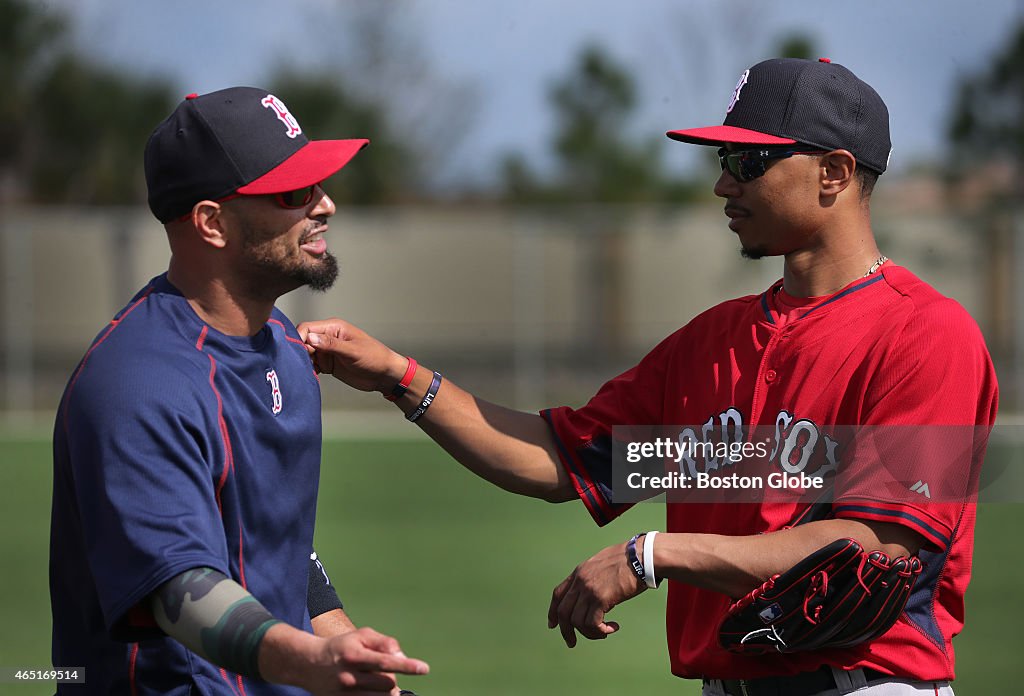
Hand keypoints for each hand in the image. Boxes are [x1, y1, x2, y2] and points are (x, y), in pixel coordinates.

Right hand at [261, 625, 428, 694]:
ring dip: (386, 691)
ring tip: (377, 681)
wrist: (309, 664)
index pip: (385, 662)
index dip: (407, 666)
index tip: (424, 669)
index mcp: (354, 656)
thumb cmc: (342, 646)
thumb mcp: (362, 636)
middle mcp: (349, 677)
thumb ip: (384, 643)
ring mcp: (345, 694)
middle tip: (383, 672)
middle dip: (392, 678)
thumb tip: (401, 657)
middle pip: (387, 683)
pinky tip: (372, 690)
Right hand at [297, 318, 407, 393]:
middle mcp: (327, 338)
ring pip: (305, 354)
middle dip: (299, 352)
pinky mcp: (327, 364)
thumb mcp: (352, 351)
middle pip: (303, 341)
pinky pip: (311, 365)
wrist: (384, 375)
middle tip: (304, 365)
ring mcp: (327, 351)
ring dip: (303, 362)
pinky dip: (308, 370)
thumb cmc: (375, 358)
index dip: (299, 338)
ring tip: (307, 372)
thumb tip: (310, 338)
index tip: (299, 352)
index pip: (307, 328)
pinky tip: (311, 376)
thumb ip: (331, 344)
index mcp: (333, 328)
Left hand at [547, 541, 645, 647]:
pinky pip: (592, 624)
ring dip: (590, 633)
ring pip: (577, 621)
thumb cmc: (629, 560)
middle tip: (572, 643)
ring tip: (604, 632)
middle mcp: (580, 581)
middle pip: (563, 612)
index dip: (553, 612)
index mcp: (579, 572)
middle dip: (566, 631)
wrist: (642, 556)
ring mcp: (589, 590)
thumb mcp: (603, 565)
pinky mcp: (601, 598)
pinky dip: (601, 631)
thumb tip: (594, 592)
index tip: (553, 625)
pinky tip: (613, 628)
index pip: (558, 594)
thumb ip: (594, 577)